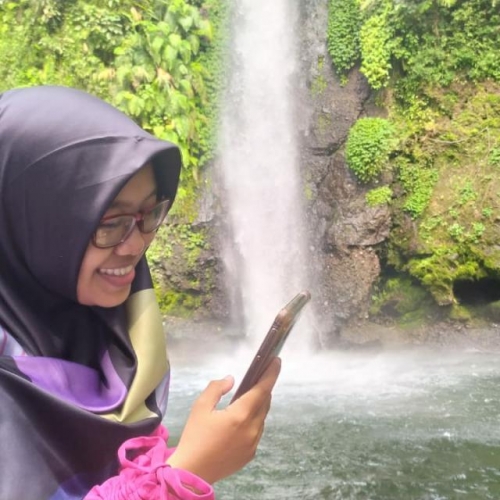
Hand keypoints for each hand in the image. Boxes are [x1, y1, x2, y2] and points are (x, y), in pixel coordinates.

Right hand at [166, 357, 280, 483]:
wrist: (192, 472)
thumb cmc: (195, 436)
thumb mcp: (200, 407)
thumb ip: (216, 388)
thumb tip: (231, 380)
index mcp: (241, 415)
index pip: (262, 390)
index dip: (271, 374)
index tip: (276, 361)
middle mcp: (252, 429)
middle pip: (264, 402)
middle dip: (263, 388)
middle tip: (257, 377)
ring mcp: (253, 443)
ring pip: (261, 417)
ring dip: (257, 405)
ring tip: (245, 399)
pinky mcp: (250, 454)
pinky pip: (257, 431)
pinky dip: (253, 421)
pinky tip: (239, 421)